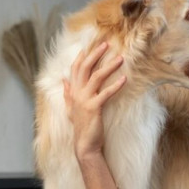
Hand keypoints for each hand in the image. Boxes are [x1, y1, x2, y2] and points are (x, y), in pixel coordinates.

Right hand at [63, 42, 126, 159]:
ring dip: (109, 66)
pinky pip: (106, 93)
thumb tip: (64, 81)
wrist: (84, 144)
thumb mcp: (71, 108)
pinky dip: (116, 85)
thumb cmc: (81, 125)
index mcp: (73, 91)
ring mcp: (85, 100)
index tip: (90, 45)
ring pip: (97, 77)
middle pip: (86, 68)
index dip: (82, 56)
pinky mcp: (94, 108)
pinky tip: (124, 79)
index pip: (76, 69)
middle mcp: (77, 93)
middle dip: (96, 54)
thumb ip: (68, 93)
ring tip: (120, 58)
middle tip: (107, 44)